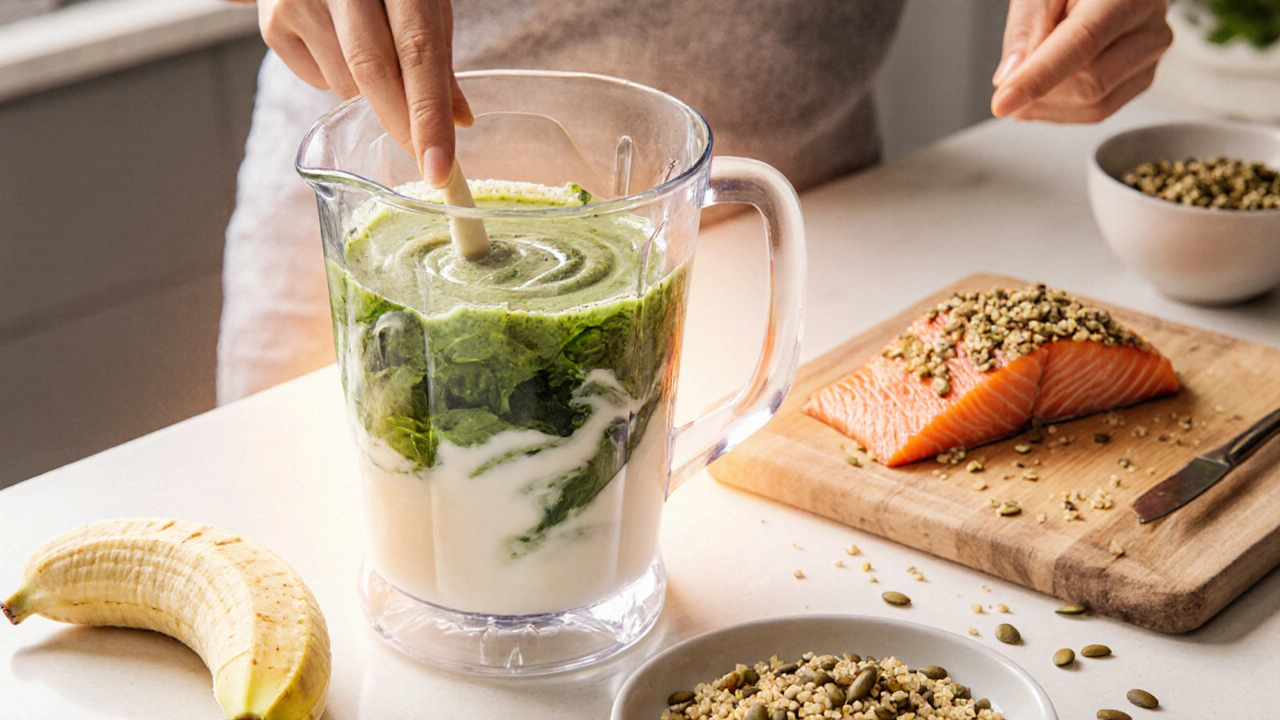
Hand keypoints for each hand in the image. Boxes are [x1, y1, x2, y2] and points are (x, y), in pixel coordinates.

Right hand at [255, 0, 472, 185]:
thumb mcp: (420, 1)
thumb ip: (435, 54)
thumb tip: (459, 120)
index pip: (418, 50)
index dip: (430, 115)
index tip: (440, 167)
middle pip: (372, 70)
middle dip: (402, 125)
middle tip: (426, 162)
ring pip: (345, 85)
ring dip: (369, 95)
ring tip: (372, 56)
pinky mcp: (273, 21)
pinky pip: (317, 80)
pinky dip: (336, 79)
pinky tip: (336, 45)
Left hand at [992, 0, 1172, 122]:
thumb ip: (1026, 28)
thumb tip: (1009, 79)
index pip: (1081, 43)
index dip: (1038, 77)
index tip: (1002, 103)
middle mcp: (1149, 26)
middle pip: (1090, 81)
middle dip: (1038, 90)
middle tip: (1006, 84)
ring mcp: (1150, 56)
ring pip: (1093, 104)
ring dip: (1045, 105)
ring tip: (1020, 88)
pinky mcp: (1141, 79)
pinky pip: (1097, 111)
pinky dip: (1060, 110)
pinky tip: (1041, 95)